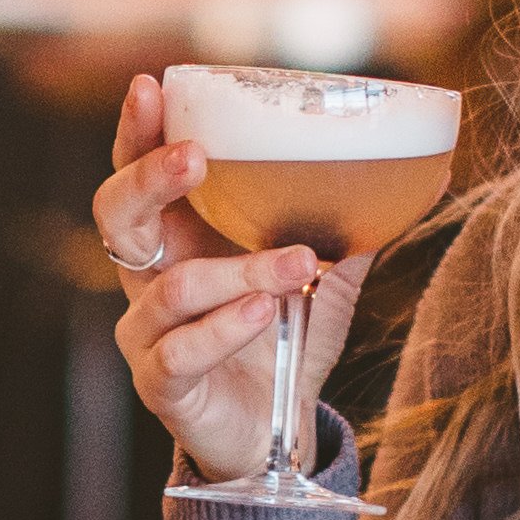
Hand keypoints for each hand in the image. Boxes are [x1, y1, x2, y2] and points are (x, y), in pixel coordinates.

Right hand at [97, 71, 378, 485]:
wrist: (280, 431)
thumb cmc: (285, 342)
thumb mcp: (324, 278)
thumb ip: (348, 229)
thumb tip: (404, 174)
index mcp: (177, 238)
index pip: (136, 172)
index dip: (136, 131)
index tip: (151, 88)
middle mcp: (147, 279)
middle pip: (115, 214)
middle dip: (150, 178)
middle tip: (197, 157)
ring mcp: (146, 333)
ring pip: (173, 287)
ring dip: (239, 270)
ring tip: (298, 262)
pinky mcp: (161, 384)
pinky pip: (180, 350)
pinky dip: (225, 328)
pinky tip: (263, 312)